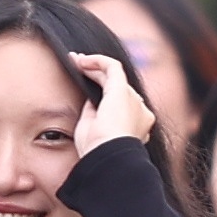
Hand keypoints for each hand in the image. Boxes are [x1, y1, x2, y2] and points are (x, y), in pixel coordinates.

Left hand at [75, 45, 163, 162]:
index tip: (85, 88)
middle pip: (119, 87)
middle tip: (78, 67)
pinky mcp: (122, 91)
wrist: (107, 156)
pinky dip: (97, 60)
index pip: (121, 104)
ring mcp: (133, 100)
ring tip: (76, 61)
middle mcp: (139, 111)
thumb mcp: (95, 131)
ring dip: (95, 67)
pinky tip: (81, 60)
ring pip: (115, 76)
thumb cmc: (98, 150)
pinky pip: (112, 67)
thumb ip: (95, 114)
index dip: (102, 92)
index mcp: (135, 126)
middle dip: (97, 75)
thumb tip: (91, 101)